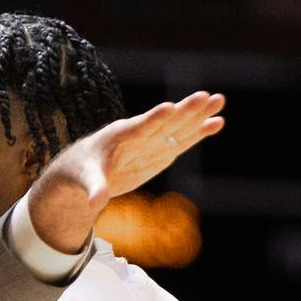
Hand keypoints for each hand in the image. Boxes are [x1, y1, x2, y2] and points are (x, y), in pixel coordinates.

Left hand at [27, 92, 226, 252]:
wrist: (86, 169)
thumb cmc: (81, 171)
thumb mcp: (84, 181)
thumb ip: (94, 189)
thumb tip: (95, 203)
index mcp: (119, 136)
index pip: (139, 128)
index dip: (154, 120)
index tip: (170, 107)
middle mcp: (139, 134)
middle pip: (165, 122)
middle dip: (185, 111)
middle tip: (207, 97)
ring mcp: (151, 142)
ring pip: (178, 127)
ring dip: (198, 116)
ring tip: (219, 101)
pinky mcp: (159, 151)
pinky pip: (182, 140)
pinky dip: (198, 132)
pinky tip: (217, 122)